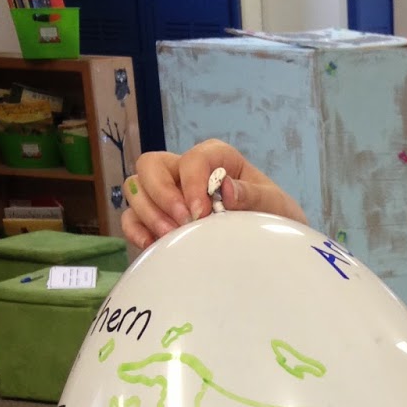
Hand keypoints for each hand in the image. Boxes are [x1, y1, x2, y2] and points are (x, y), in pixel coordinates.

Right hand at [121, 138, 307, 249]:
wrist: (270, 248)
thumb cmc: (272, 219)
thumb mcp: (275, 206)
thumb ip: (253, 195)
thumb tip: (226, 188)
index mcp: (216, 159)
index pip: (193, 158)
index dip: (192, 181)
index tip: (202, 213)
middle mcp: (185, 172)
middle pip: (151, 165)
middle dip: (162, 194)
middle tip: (183, 223)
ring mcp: (167, 195)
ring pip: (135, 189)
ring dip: (148, 213)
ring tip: (171, 238)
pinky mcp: (156, 221)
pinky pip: (131, 218)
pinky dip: (136, 231)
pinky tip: (153, 246)